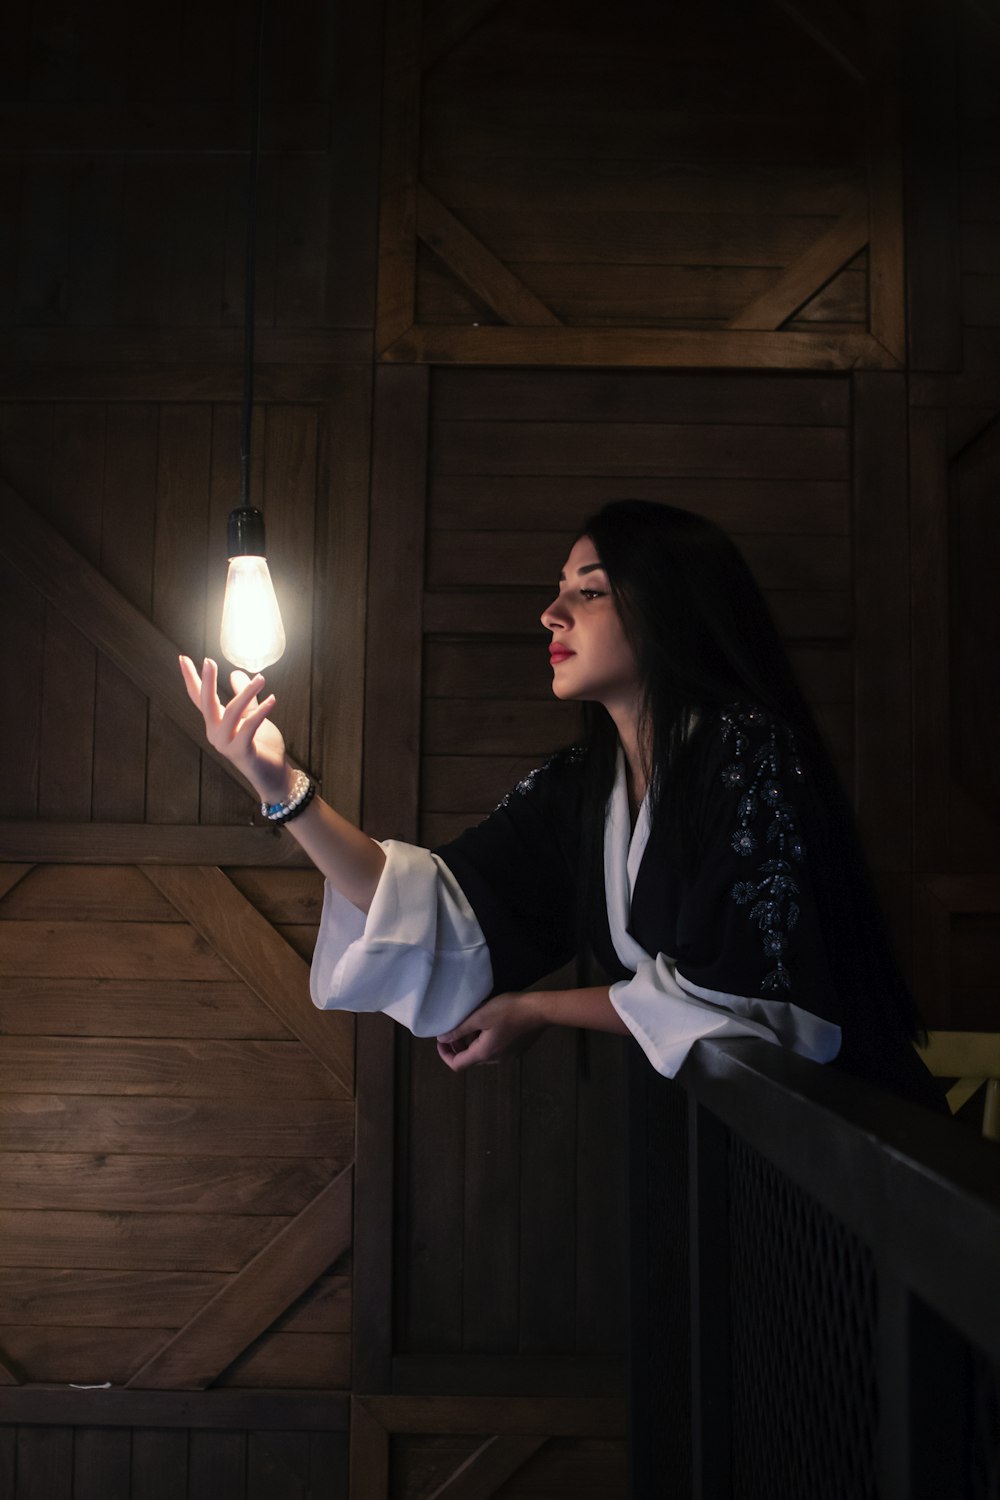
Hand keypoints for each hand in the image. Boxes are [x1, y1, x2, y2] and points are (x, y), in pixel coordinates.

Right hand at [179, 655, 290, 803]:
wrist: (274, 776)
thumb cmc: (263, 746)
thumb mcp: (253, 716)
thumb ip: (246, 698)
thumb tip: (236, 673)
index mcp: (216, 723)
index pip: (199, 698)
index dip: (191, 678)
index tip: (182, 657)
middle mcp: (216, 733)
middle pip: (206, 703)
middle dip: (207, 682)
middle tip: (209, 661)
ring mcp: (226, 744)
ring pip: (230, 712)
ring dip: (246, 693)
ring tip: (261, 679)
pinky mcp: (241, 752)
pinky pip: (249, 727)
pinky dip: (261, 712)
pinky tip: (273, 700)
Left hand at [436, 991, 544, 1070]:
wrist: (540, 1010)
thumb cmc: (508, 1010)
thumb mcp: (480, 1016)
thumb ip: (459, 1029)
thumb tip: (442, 1039)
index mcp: (484, 1053)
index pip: (457, 1064)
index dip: (444, 1055)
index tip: (441, 1041)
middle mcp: (496, 1060)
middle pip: (470, 1059)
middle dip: (458, 1046)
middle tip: (455, 1029)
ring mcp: (508, 1056)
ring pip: (482, 1054)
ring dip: (472, 1042)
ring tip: (473, 1023)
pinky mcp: (517, 1050)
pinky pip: (495, 1049)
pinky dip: (486, 1040)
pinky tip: (491, 1024)